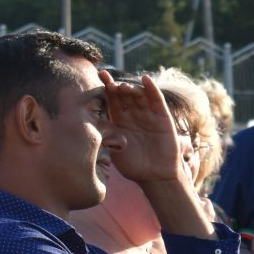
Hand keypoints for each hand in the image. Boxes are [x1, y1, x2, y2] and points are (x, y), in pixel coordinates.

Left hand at [101, 71, 192, 188]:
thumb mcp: (114, 150)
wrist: (156, 177)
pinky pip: (157, 100)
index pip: (112, 99)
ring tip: (123, 87)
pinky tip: (145, 79)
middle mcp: (133, 114)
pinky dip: (152, 88)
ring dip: (131, 88)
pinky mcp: (163, 117)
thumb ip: (106, 136)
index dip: (106, 87)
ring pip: (139, 95)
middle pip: (124, 94)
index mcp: (119, 120)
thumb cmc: (134, 166)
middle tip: (108, 82)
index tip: (98, 77)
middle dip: (116, 86)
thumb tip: (90, 125)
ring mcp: (148, 114)